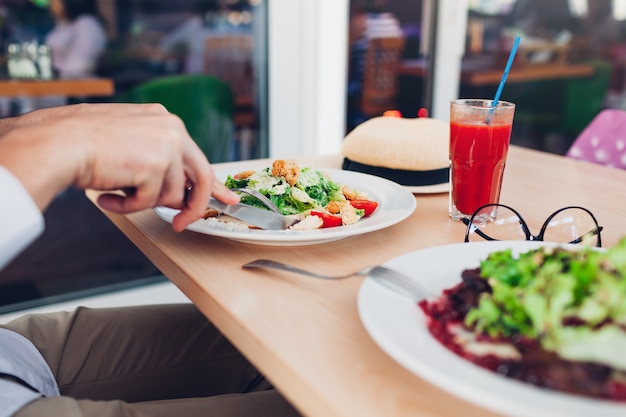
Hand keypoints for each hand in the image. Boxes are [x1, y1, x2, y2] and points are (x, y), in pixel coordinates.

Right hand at [0, 103, 238, 231]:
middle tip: (180, 224)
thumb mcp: (132, 145)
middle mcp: (173, 130)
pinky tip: (108, 196)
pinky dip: (127, 207)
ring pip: (171, 194)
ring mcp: (166, 147)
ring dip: (142, 202)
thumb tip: (179, 192)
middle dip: (193, 206)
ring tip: (115, 192)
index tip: (226, 198)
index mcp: (167, 122)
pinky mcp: (155, 166)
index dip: (213, 183)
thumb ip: (159, 161)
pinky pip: (149, 203)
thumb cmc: (85, 144)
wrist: (58, 142)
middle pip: (201, 178)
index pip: (198, 158)